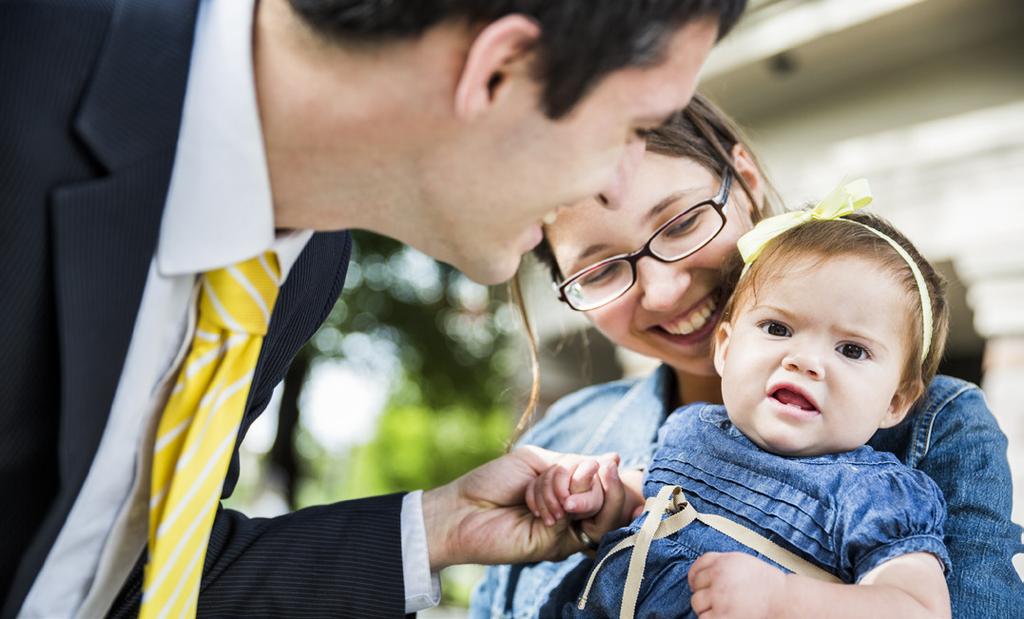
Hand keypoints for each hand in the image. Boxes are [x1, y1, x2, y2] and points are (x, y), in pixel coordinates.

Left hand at [421, 446, 621, 569]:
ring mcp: (568, 531)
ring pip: (603, 512)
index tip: (611, 463)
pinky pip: (577, 522)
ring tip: (555, 494)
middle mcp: (574, 512)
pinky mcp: (558, 546)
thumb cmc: (494, 482)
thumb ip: (575, 464)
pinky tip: (538, 506)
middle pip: (612, 498)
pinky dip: (560, 501)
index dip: (616, 476)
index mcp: (570, 489)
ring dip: (581, 492)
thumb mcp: (539, 462)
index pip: (610, 483)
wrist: (462, 508)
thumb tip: (614, 459)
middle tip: (571, 478)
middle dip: (595, 483)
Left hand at [688, 552, 786, 618]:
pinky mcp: (721, 616)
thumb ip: (721, 563)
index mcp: (724, 561)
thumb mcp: (742, 563)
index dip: (696, 577)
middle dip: (705, 593)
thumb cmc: (766, 584)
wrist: (784, 600)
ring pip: (697, 603)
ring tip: (723, 609)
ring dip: (706, 608)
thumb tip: (700, 574)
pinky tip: (723, 616)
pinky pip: (704, 618)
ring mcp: (719, 597)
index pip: (698, 566)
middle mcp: (719, 576)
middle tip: (719, 600)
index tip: (697, 585)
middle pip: (697, 586)